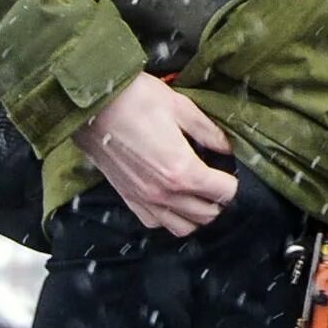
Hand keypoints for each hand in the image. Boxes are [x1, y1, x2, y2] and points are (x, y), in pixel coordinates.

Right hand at [70, 74, 237, 234]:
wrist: (93, 105)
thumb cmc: (138, 100)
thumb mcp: (183, 108)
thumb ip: (209, 133)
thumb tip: (228, 148)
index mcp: (182, 171)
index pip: (223, 193)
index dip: (234, 184)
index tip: (235, 173)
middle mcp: (163, 193)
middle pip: (206, 215)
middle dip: (220, 201)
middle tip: (221, 182)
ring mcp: (143, 199)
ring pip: (181, 227)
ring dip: (197, 215)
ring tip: (201, 195)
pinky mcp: (126, 198)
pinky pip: (154, 222)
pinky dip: (170, 218)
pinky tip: (174, 200)